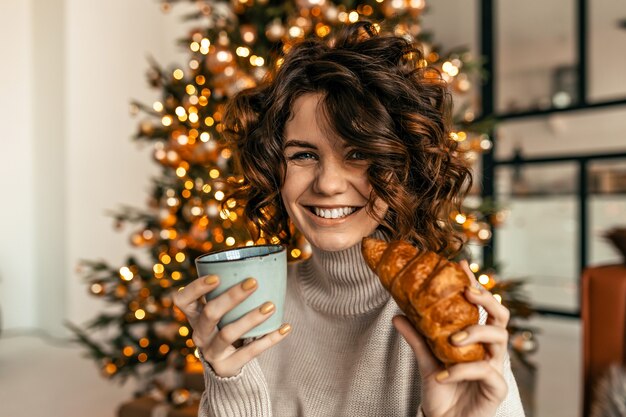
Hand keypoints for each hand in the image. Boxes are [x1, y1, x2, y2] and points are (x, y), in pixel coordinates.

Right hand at [173, 274, 290, 377]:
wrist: (225, 364)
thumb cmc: (226, 325)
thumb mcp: (220, 311)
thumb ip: (229, 291)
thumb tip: (263, 264)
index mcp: (194, 315)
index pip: (183, 300)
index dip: (196, 288)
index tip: (217, 277)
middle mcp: (199, 334)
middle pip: (210, 314)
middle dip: (231, 297)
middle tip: (253, 282)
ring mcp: (211, 352)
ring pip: (228, 334)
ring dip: (251, 318)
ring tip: (271, 306)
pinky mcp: (227, 366)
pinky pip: (249, 352)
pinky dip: (269, 339)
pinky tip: (285, 327)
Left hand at [392, 261, 508, 416]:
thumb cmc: (442, 390)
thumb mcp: (426, 359)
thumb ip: (416, 337)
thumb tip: (397, 315)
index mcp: (477, 338)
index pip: (482, 307)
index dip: (475, 285)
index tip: (462, 265)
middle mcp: (490, 349)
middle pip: (502, 317)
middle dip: (488, 300)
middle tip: (468, 292)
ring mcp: (496, 367)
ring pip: (499, 339)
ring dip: (475, 333)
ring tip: (452, 340)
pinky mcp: (496, 387)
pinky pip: (484, 371)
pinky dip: (460, 370)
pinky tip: (442, 374)